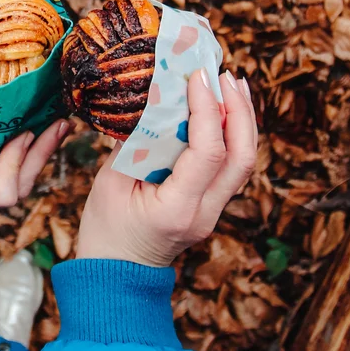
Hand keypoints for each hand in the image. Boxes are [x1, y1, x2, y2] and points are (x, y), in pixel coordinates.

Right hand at [0, 98, 70, 222]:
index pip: (1, 194)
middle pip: (17, 187)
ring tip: (55, 122)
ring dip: (35, 152)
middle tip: (60, 122)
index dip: (17, 163)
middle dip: (41, 155)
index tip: (23, 133)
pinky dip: (15, 149)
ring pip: (13, 180)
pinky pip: (0, 169)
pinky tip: (28, 126)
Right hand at [76, 70, 257, 266]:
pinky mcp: (211, 206)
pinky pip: (232, 166)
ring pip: (244, 162)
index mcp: (178, 210)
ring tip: (231, 83)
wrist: (116, 276)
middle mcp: (206, 213)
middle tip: (223, 74)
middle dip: (238, 110)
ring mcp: (213, 212)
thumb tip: (153, 101)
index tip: (197, 75)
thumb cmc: (105, 231)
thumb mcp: (109, 183)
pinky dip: (233, 134)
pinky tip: (225, 110)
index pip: (208, 154)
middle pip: (242, 158)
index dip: (208, 109)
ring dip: (242, 119)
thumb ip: (133, 143)